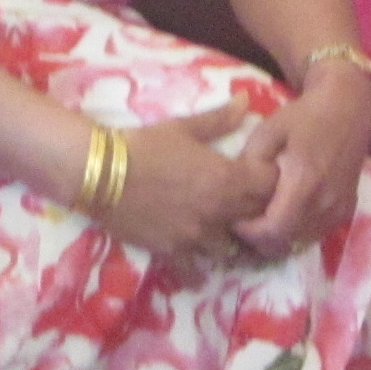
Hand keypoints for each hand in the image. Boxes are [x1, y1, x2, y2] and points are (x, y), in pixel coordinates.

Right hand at [95, 102, 277, 258]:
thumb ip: (219, 118)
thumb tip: (246, 99)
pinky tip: (197, 258)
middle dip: (256, 211)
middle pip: (256, 219)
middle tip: (247, 202)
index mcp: (226, 179)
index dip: (270, 182)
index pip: (270, 187)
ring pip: (232, 248)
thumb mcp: (183, 127)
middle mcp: (219, 212)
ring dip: (231, 239)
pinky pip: (197, 269)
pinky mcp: (174, 251)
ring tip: (223, 231)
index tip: (262, 177)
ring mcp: (198, 236)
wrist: (100, 172)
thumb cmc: (144, 144)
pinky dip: (200, 265)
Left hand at [231, 64, 370, 255]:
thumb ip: (249, 162)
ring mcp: (340, 209)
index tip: (233, 221)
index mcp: (304, 183)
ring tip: (260, 219)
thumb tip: (233, 190)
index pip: (273, 230)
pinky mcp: (347, 211)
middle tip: (242, 223)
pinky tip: (284, 215)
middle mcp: (325, 203)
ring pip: (302, 241)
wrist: (347, 111)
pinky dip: (298, 232)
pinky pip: (317, 233)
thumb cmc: (303, 117)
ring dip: (279, 237)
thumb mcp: (268, 131)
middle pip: (286, 242)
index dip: (249, 233)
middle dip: (260, 239)